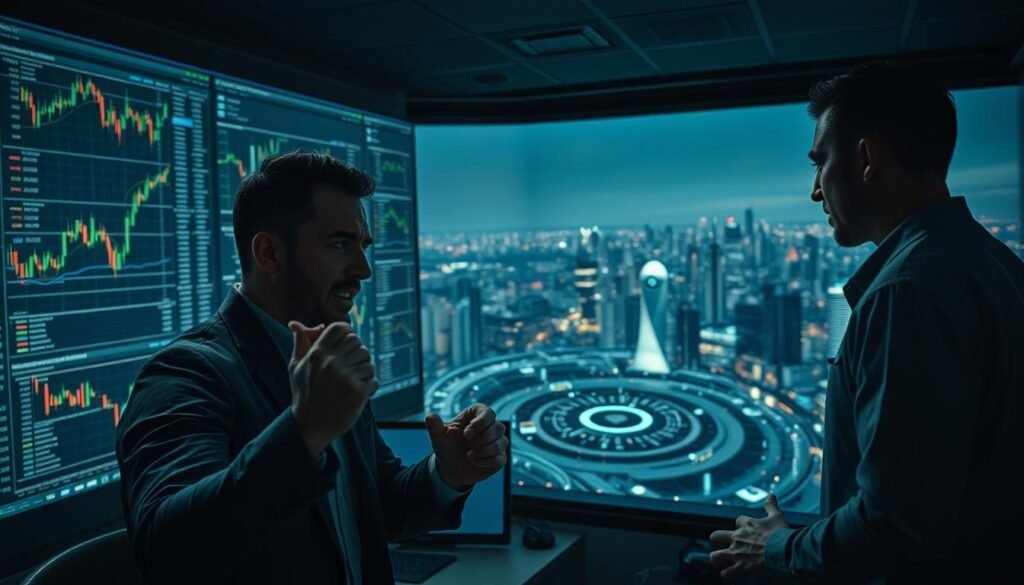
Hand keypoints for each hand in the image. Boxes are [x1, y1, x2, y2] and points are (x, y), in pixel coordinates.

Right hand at [288, 321, 377, 456]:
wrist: (309, 427)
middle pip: (358, 342)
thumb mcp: (296, 367)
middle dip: (356, 352)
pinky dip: (370, 387)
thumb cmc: (304, 394)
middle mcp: (331, 362)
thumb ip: (300, 343)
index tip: (346, 345)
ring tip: (352, 382)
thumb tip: (296, 324)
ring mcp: (345, 377)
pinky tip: (358, 394)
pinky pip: (374, 379)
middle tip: (350, 367)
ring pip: (368, 361)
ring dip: (364, 371)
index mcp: (317, 353)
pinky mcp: (357, 392)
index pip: (341, 328)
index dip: (347, 333)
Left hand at [426, 403, 506, 489]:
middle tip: (468, 446)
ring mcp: (497, 442)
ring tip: (469, 456)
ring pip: (501, 443)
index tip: (466, 434)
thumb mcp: (438, 436)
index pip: (488, 413)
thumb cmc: (446, 446)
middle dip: (482, 439)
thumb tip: (429, 417)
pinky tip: (474, 462)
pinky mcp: (500, 457)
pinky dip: (486, 462)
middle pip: (499, 427)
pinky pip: (500, 458)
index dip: (480, 423)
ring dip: (484, 451)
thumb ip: (434, 426)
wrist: (450, 467)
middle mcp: (491, 426)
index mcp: (477, 415)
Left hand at [708, 494, 789, 580]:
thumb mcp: (776, 516)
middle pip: (716, 536)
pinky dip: (727, 574)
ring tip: (720, 560)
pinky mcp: (741, 567)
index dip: (742, 525)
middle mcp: (737, 538)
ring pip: (716, 556)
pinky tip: (728, 574)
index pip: (738, 521)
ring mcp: (737, 553)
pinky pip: (727, 573)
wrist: (782, 549)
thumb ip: (771, 506)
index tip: (748, 528)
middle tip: (721, 543)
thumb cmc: (780, 532)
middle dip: (716, 539)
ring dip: (717, 558)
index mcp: (746, 525)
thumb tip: (771, 494)